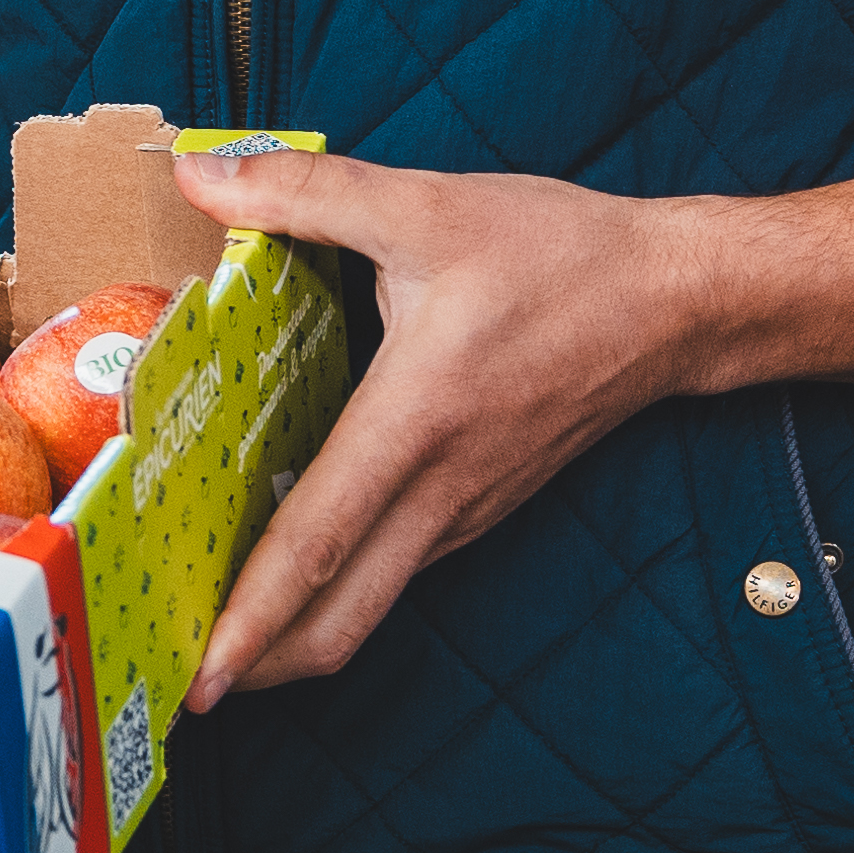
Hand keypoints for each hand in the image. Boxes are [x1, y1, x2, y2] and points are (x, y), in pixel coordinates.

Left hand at [178, 143, 715, 712]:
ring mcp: (466, 510)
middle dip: (256, 665)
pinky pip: (398, 569)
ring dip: (293, 632)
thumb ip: (304, 193)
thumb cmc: (559, 256)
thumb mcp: (425, 205)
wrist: (677, 301)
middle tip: (176, 680)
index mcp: (417, 423)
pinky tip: (290, 563)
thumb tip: (200, 172)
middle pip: (341, 620)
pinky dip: (337, 589)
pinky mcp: (480, 506)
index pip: (320, 543)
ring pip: (371, 603)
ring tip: (210, 632)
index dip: (252, 617)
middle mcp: (441, 489)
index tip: (196, 672)